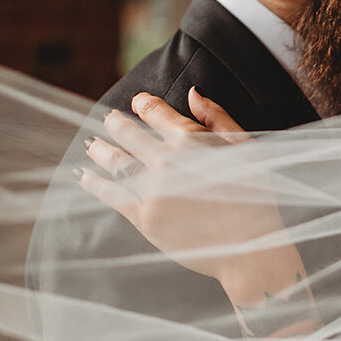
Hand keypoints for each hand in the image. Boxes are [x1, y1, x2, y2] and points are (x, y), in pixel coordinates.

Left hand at [78, 89, 293, 289]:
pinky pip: (111, 194)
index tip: (136, 101)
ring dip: (100, 149)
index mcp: (191, 140)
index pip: (155, 112)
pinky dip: (94, 182)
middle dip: (115, 123)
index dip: (143, 104)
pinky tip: (85, 174)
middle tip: (108, 119)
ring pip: (115, 161)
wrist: (250, 248)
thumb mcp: (246, 147)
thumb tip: (192, 93)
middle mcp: (166, 160)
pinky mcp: (144, 216)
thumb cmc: (255, 198)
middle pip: (128, 134)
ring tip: (92, 144)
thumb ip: (217, 117)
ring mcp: (152, 189)